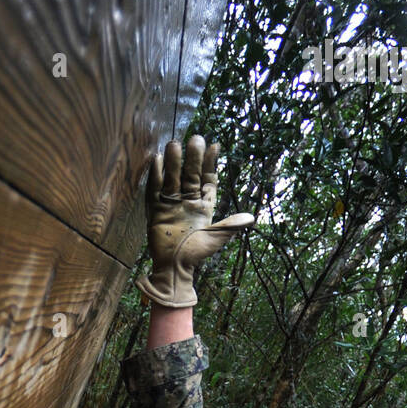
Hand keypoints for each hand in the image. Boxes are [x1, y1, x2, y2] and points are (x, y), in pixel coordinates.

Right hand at [136, 136, 254, 307]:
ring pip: (173, 178)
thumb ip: (231, 226)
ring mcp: (171, 204)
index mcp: (203, 205)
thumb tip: (251, 218)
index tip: (214, 146)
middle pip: (190, 175)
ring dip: (174, 162)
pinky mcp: (156, 210)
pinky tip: (158, 160)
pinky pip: (155, 190)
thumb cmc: (197, 254)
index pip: (208, 179)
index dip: (211, 164)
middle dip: (193, 158)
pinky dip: (156, 176)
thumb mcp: (216, 238)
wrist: (175, 268)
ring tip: (175, 144)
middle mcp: (187, 201)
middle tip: (195, 139)